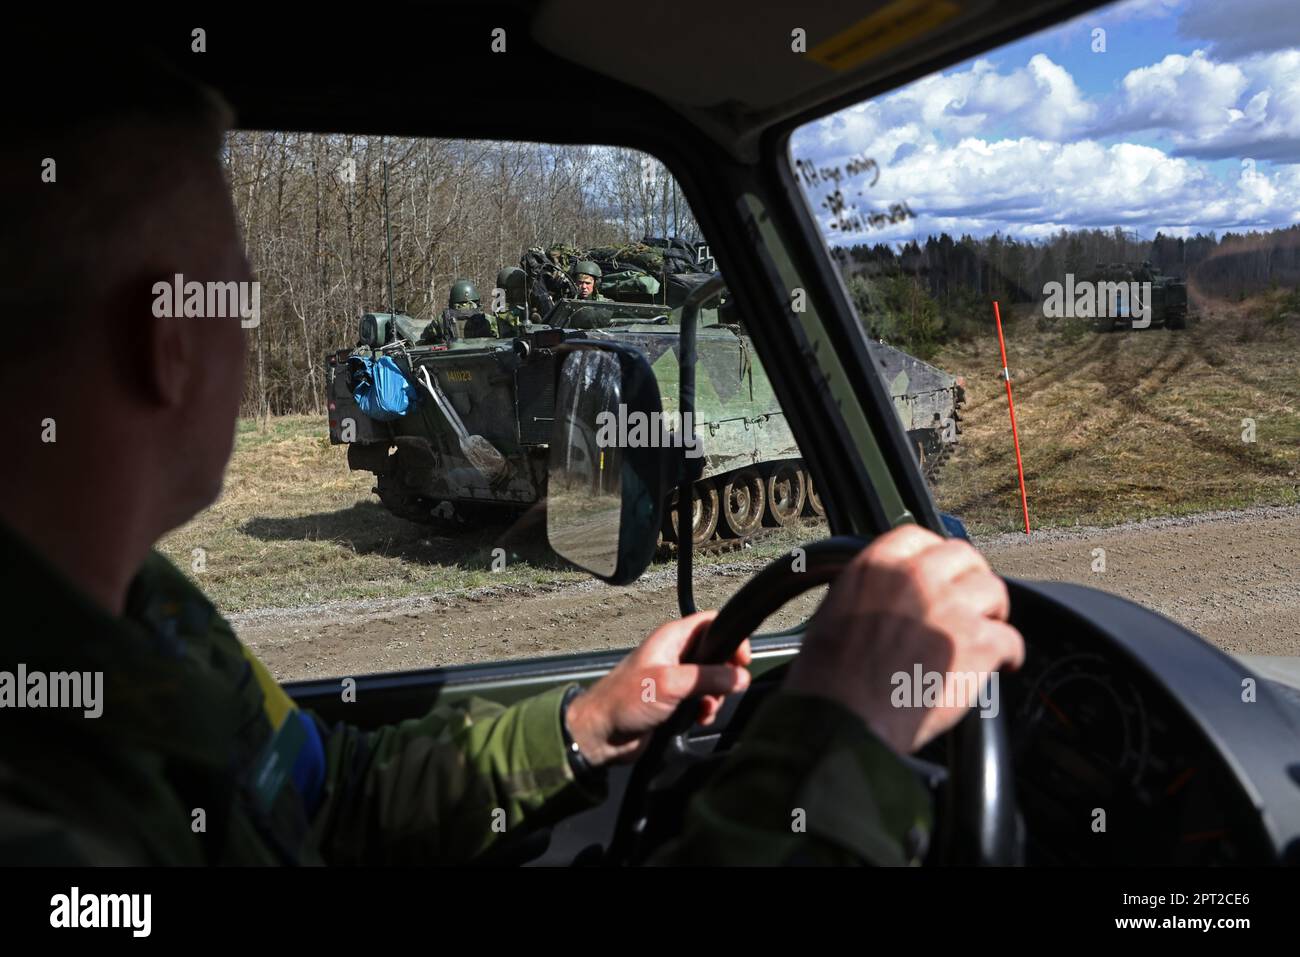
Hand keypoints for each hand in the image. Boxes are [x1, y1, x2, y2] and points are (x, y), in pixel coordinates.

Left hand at [565, 610, 750, 767]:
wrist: (601, 735)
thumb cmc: (624, 701)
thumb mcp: (670, 683)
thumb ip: (708, 677)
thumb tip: (741, 677)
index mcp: (671, 638)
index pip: (711, 623)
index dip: (731, 637)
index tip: (742, 660)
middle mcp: (674, 654)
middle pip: (716, 653)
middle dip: (725, 674)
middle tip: (724, 691)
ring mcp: (674, 678)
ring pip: (711, 680)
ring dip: (716, 696)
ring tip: (706, 709)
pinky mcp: (673, 701)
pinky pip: (701, 699)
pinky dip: (706, 709)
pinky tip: (699, 718)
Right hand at [785, 525, 1023, 754]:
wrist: (843, 722)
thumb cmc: (829, 680)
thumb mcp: (832, 614)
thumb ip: (867, 592)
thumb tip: (888, 596)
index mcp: (877, 567)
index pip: (919, 537)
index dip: (934, 556)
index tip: (940, 573)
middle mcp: (916, 578)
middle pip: (964, 557)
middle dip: (969, 579)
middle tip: (969, 602)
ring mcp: (950, 608)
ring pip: (994, 591)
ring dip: (992, 612)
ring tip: (987, 631)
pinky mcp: (977, 644)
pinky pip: (1010, 638)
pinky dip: (1009, 654)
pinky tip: (1004, 664)